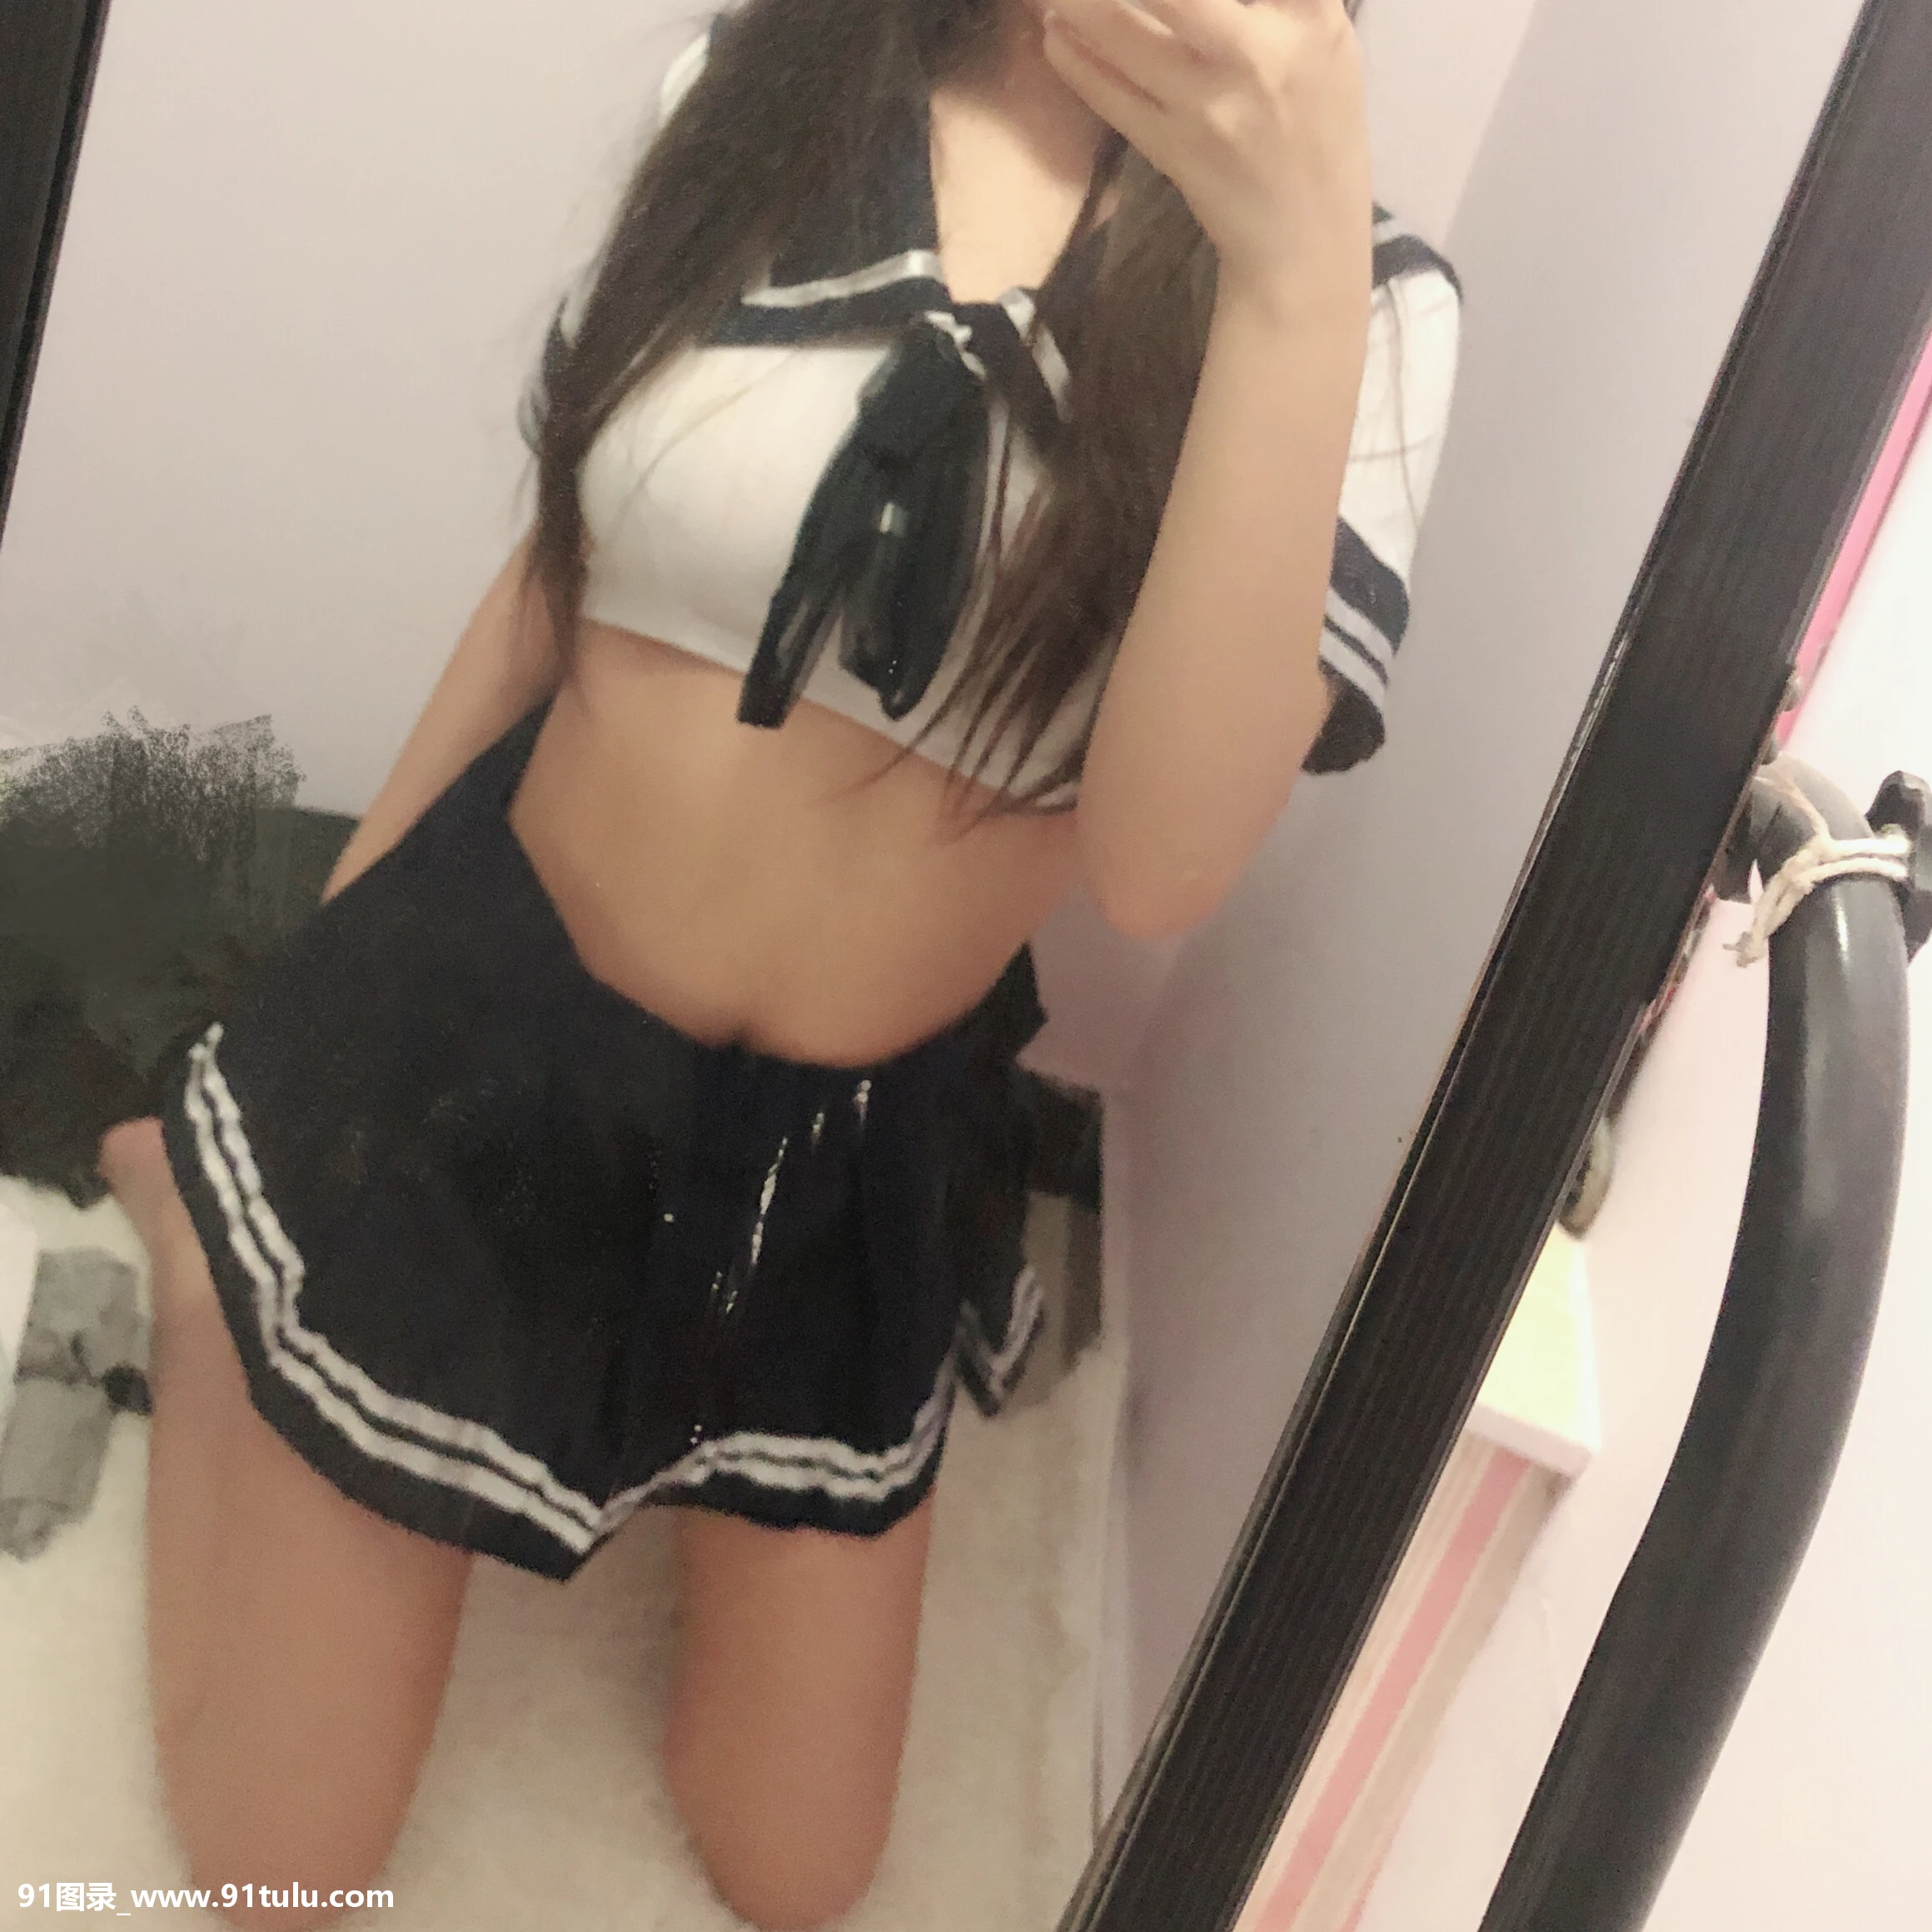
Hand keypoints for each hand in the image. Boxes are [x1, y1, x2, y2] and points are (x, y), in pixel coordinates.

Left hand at [1040, 0, 1371, 317]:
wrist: (1304, 238)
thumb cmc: (1315, 123)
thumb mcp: (1322, 39)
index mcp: (1312, 16)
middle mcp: (1260, 55)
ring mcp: (1212, 107)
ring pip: (1125, 34)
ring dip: (1079, 3)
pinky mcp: (1174, 151)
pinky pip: (1110, 94)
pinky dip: (1074, 59)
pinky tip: (1055, 34)